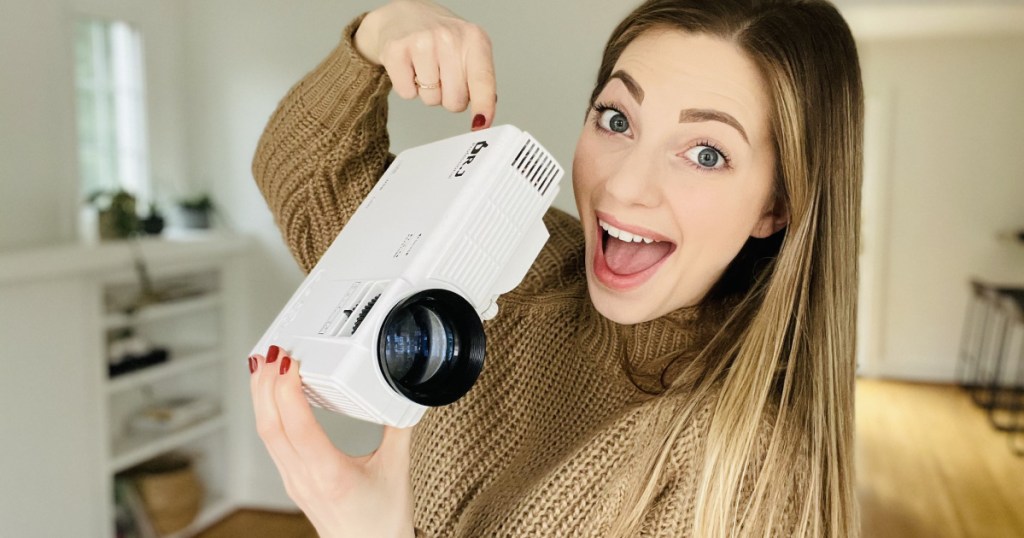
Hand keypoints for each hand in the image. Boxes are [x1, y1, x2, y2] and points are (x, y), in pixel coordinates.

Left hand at [249, 345, 414, 537]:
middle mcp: (305, 479)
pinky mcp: (293, 481)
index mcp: (330, 475)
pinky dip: (268, 413)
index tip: (289, 361)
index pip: (297, 426)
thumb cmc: (383, 523)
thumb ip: (398, 427)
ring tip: (263, 366)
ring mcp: (294, 481)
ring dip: (261, 397)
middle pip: (269, 426)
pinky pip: (271, 443)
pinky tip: (271, 398)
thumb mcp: (398, 469)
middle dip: (265, 384)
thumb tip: (402, 393)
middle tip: (271, 352)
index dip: (287, 390)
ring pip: (265, 434)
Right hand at [355, 0, 496, 130]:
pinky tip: (409, 67)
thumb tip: (483, 115)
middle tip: (443, 78)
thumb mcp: (468, 49)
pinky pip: (407, 94)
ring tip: (425, 68)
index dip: (483, 107)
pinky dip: (407, 87)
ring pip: (431, 99)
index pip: (483, 81)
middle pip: (455, 100)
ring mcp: (422, 42)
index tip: (481, 124)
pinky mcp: (396, 50)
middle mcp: (449, 37)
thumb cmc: (439, 38)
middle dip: (449, 98)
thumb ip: (479, 79)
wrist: (401, 16)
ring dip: (428, 92)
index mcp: (474, 38)